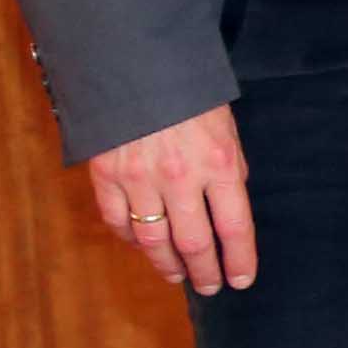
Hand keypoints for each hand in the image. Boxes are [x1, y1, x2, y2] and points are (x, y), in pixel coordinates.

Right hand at [89, 104, 254, 294]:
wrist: (134, 61)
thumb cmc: (189, 94)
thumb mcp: (225, 128)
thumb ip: (227, 170)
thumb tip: (227, 209)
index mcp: (219, 163)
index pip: (235, 227)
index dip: (239, 260)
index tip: (241, 280)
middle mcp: (181, 177)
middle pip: (194, 243)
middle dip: (204, 271)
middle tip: (209, 286)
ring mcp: (140, 178)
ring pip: (153, 239)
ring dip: (166, 263)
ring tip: (177, 274)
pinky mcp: (106, 174)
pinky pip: (118, 220)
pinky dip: (130, 238)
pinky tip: (141, 245)